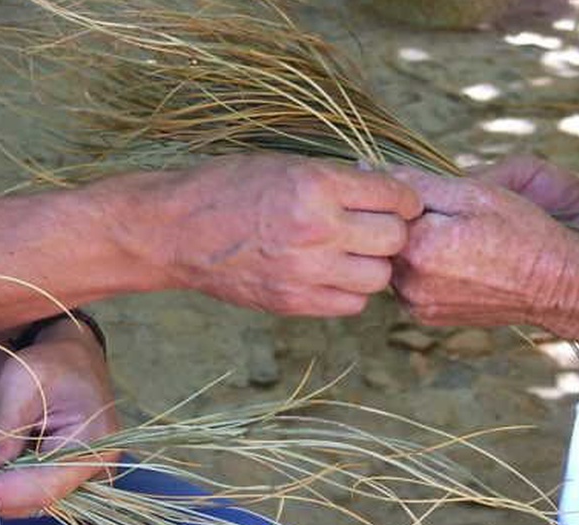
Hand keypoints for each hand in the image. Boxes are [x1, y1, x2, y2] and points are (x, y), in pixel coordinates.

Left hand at [0, 320, 118, 517]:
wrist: (72, 359)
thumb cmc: (52, 363)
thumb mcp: (24, 383)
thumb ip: (5, 426)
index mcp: (93, 445)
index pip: (43, 486)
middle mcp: (92, 471)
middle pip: (32, 501)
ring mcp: (76, 479)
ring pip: (23, 503)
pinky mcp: (57, 479)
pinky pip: (23, 493)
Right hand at [120, 154, 421, 316]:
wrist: (176, 231)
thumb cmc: (227, 188)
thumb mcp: (285, 165)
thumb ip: (336, 182)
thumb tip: (388, 195)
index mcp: (316, 185)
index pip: (394, 197)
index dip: (402, 199)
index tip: (395, 202)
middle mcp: (318, 229)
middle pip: (394, 239)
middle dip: (390, 231)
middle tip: (372, 226)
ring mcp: (307, 271)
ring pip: (378, 276)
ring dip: (371, 264)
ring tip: (349, 252)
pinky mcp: (294, 302)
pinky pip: (351, 304)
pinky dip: (349, 290)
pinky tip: (330, 274)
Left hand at [390, 167, 578, 341]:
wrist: (556, 286)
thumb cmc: (522, 232)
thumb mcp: (474, 194)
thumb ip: (416, 182)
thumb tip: (367, 167)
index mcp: (419, 248)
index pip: (383, 211)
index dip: (403, 197)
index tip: (430, 196)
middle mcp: (410, 284)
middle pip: (385, 239)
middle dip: (408, 223)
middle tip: (448, 219)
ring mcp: (416, 306)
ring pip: (396, 262)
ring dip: (414, 246)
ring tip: (455, 241)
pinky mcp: (426, 317)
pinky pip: (408, 284)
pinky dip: (422, 269)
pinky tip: (454, 262)